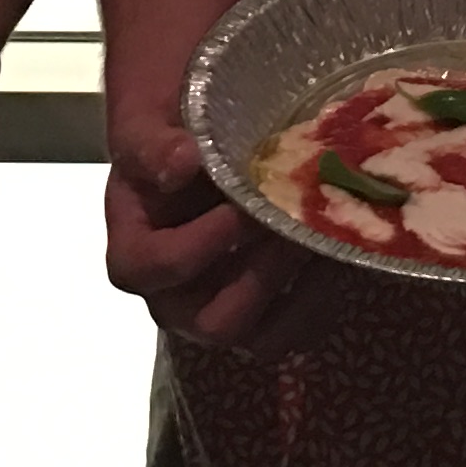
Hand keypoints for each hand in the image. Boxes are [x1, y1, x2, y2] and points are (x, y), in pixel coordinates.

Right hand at [104, 123, 345, 359]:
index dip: (201, 244)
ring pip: (261, 339)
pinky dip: (320, 301)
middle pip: (214, 322)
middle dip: (261, 276)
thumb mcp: (145, 127)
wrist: (196, 148)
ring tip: (316, 243)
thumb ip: (154, 145)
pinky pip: (295, 332)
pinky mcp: (261, 317)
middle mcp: (173, 300)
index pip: (157, 269)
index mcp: (134, 256)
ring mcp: (218, 313)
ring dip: (298, 297)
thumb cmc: (166, 137)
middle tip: (290, 228)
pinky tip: (331, 253)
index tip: (239, 208)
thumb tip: (183, 161)